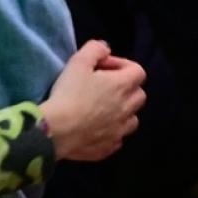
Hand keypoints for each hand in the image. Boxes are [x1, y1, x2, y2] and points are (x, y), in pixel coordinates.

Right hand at [38, 41, 145, 161]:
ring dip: (122, 112)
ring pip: (133, 119)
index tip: (103, 67)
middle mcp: (127, 109)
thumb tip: (105, 49)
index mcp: (122, 86)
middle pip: (139, 95)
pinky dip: (112, 131)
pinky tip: (95, 128)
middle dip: (126, 88)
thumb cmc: (68, 93)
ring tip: (102, 110)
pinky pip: (118, 138)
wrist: (57, 130)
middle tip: (104, 87)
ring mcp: (120, 130)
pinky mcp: (110, 147)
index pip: (138, 71)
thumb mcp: (78, 62)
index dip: (122, 65)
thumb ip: (95, 49)